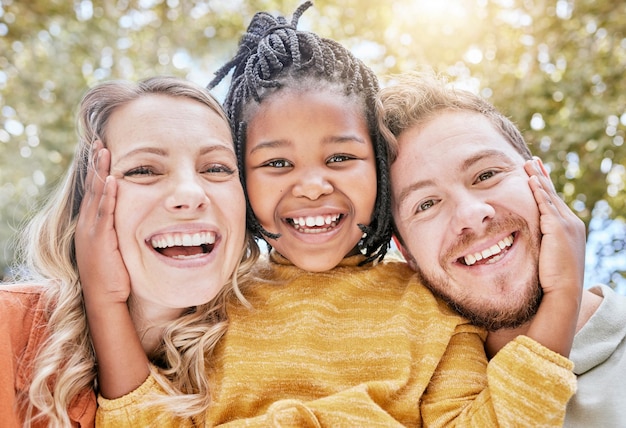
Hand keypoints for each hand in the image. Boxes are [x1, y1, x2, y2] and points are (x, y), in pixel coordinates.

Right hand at [75, 142, 149, 397]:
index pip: (97, 191)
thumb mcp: (120, 247)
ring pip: (96, 195)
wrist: (106, 298)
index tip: (103, 152)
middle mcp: (90, 224)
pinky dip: (106, 196)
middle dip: (96, 164)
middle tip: (99, 142)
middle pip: (93, 187)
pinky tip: (111, 180)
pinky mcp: (100, 240)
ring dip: (99, 172)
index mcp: (95, 224)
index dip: (99, 171)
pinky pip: (103, 213)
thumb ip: (125, 231)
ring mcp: (92, 231)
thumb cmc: (116, 275)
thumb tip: (145, 221)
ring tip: (103, 151)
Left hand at [524, 158, 585, 296]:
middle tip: (532, 160)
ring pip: (549, 195)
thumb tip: (529, 239)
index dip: (544, 186)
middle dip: (541, 175)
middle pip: (552, 193)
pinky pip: (546, 205)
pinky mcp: (558, 228)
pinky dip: (538, 192)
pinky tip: (531, 180)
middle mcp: (571, 222)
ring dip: (538, 178)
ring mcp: (566, 224)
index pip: (554, 201)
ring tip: (528, 163)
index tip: (536, 173)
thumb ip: (541, 242)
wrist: (563, 290)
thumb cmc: (552, 278)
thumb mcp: (547, 255)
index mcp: (569, 228)